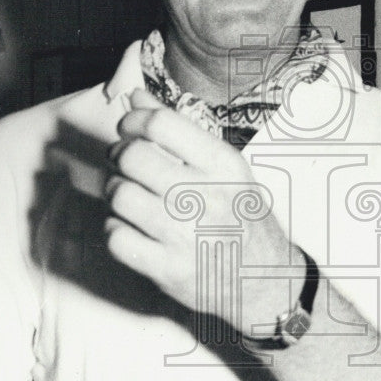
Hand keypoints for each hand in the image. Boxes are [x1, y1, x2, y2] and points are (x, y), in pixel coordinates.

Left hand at [104, 88, 303, 335]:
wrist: (265, 283)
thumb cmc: (242, 219)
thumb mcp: (226, 170)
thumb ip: (180, 132)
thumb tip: (137, 98)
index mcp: (224, 166)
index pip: (162, 124)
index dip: (133, 121)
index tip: (128, 130)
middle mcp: (206, 197)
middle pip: (133, 157)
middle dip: (119, 156)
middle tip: (124, 164)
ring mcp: (185, 236)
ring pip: (119, 196)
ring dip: (115, 193)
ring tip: (130, 197)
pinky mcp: (167, 269)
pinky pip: (116, 237)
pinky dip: (116, 229)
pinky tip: (131, 228)